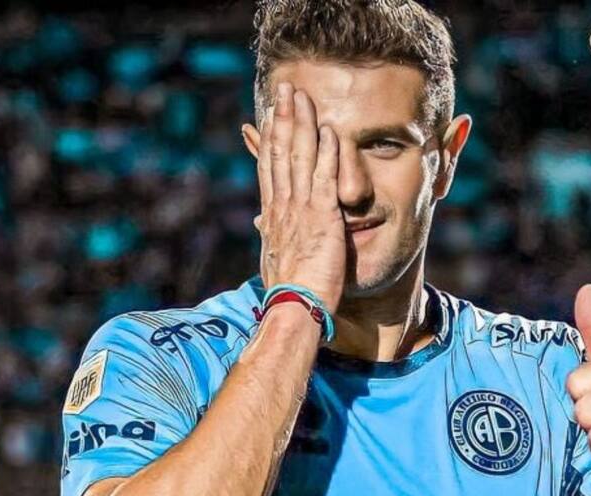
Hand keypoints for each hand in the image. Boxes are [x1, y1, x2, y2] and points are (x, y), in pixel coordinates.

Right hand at [251, 82, 345, 313]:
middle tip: (284, 91)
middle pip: (280, 153)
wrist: (293, 309)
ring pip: (300, 158)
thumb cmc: (287, 290)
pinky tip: (330, 131)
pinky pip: (325, 179)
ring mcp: (301, 210)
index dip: (270, 138)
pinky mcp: (323, 218)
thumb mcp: (274, 257)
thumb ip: (271, 234)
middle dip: (282, 119)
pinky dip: (327, 154)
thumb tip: (260, 223)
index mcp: (273, 214)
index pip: (270, 167)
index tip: (270, 116)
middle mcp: (283, 206)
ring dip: (301, 124)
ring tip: (301, 97)